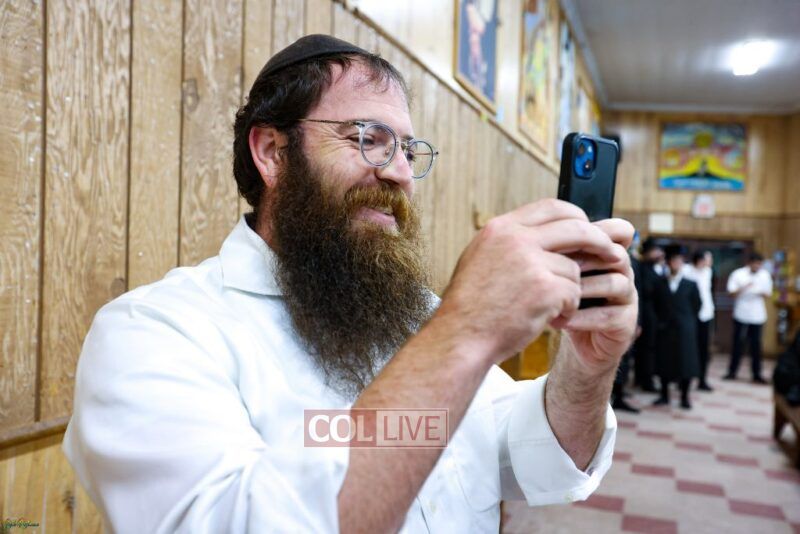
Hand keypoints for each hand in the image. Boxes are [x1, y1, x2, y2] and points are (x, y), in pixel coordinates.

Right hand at [435, 199, 618, 365]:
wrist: (461, 338)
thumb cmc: (471, 306)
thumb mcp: (482, 259)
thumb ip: (511, 243)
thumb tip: (548, 234)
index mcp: (500, 228)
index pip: (551, 207)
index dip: (576, 216)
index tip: (588, 227)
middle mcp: (516, 239)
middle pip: (575, 228)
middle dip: (599, 241)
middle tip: (613, 252)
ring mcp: (531, 262)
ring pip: (574, 268)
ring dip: (570, 289)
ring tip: (547, 306)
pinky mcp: (544, 288)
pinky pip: (574, 293)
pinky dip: (567, 308)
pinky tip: (547, 318)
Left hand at [552, 219, 637, 374]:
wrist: (572, 338)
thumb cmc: (560, 295)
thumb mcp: (555, 269)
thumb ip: (553, 248)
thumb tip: (528, 226)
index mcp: (607, 251)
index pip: (618, 230)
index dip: (596, 232)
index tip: (561, 239)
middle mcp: (622, 270)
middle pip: (616, 253)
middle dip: (584, 257)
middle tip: (555, 263)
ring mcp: (627, 296)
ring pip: (615, 282)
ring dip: (582, 288)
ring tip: (554, 294)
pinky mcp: (626, 322)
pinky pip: (608, 315)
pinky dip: (581, 317)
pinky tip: (557, 320)